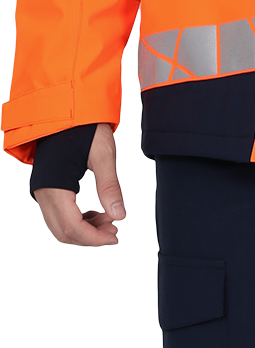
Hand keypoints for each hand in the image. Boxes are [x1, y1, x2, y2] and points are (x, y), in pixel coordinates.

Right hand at [33, 123, 126, 246]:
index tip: (114, 237)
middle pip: (63, 232)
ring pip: (59, 226)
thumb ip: (110, 186)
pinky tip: (96, 213)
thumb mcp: (103, 153)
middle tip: (114, 231)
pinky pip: (58, 216)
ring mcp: (42, 191)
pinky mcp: (47, 189)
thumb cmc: (82, 126)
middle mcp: (43, 191)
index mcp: (54, 184)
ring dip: (84, 231)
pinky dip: (77, 221)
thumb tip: (119, 215)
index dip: (93, 238)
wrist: (66, 109)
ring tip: (108, 221)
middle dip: (90, 237)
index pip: (71, 226)